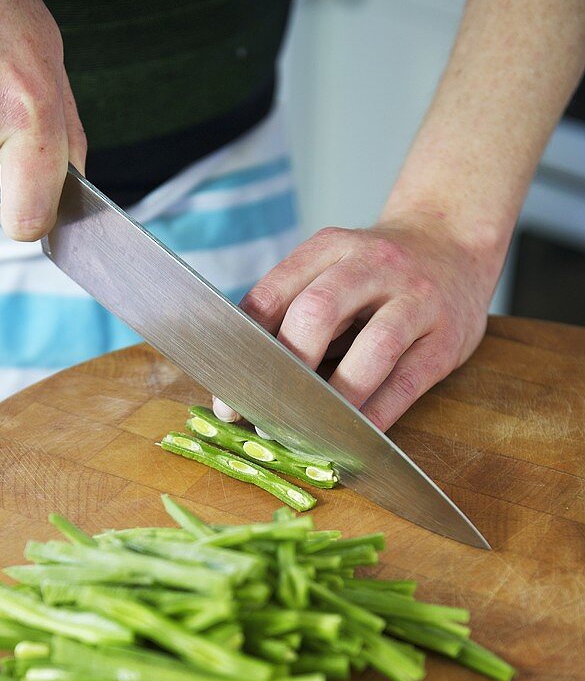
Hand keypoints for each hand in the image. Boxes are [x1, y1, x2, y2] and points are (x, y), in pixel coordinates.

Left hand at [216, 214, 499, 430]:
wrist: (453, 242)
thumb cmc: (375, 274)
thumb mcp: (331, 269)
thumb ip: (292, 310)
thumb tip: (241, 380)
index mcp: (330, 247)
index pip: (274, 295)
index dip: (244, 350)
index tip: (227, 399)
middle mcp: (373, 265)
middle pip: (318, 312)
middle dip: (287, 369)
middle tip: (266, 415)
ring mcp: (416, 299)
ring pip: (373, 349)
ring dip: (335, 397)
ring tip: (309, 432)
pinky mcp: (446, 338)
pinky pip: (406, 382)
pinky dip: (376, 415)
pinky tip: (353, 438)